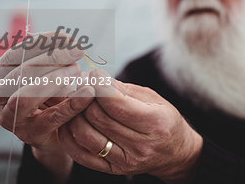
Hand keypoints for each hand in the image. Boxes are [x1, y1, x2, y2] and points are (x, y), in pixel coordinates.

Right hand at [0, 31, 94, 181]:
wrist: (56, 130)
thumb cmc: (52, 93)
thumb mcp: (50, 71)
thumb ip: (54, 54)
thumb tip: (70, 40)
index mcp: (0, 74)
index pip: (16, 52)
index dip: (43, 42)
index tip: (69, 37)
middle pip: (21, 72)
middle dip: (52, 58)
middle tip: (78, 51)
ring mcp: (10, 118)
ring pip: (26, 96)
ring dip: (54, 79)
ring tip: (77, 70)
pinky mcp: (29, 134)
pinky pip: (52, 117)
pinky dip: (72, 103)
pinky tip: (89, 92)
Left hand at [59, 68, 202, 182]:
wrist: (174, 153)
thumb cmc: (164, 119)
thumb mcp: (153, 99)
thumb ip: (124, 90)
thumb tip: (96, 77)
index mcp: (154, 123)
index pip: (116, 104)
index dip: (99, 86)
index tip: (94, 74)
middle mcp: (140, 145)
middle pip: (98, 118)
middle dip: (86, 97)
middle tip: (84, 86)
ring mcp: (126, 160)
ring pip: (86, 135)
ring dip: (75, 115)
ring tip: (77, 102)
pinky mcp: (113, 170)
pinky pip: (82, 154)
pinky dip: (70, 137)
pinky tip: (70, 122)